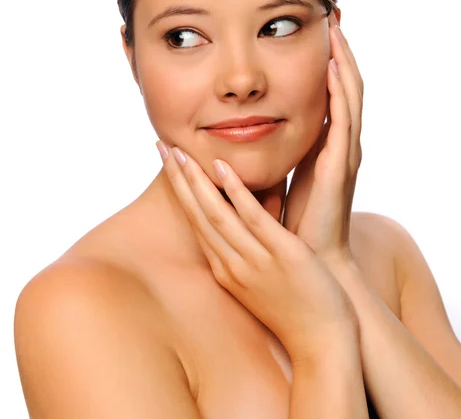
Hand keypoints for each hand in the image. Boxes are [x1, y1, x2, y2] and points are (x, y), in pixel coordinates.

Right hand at [157, 142, 357, 362]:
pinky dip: (235, 191)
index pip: (196, 222)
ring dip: (195, 180)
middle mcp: (232, 264)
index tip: (169, 164)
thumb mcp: (258, 280)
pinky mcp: (282, 254)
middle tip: (160, 146)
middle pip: (197, 214)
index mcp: (226, 269)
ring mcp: (254, 260)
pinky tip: (221, 167)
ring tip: (179, 151)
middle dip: (178, 178)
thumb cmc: (294, 308)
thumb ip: (246, 249)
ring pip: (216, 213)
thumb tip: (243, 218)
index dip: (180, 191)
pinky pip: (253, 218)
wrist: (323, 343)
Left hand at [283, 11, 363, 268]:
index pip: (329, 93)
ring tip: (336, 27)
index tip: (316, 30)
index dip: (326, 62)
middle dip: (340, 50)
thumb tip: (244, 134)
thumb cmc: (295, 223)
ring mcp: (342, 154)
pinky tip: (332, 67)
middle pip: (344, 86)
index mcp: (324, 146)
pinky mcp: (339, 167)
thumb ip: (274, 153)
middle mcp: (338, 144)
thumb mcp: (282, 180)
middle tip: (333, 14)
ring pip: (350, 96)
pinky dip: (340, 93)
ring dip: (344, 61)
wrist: (311, 262)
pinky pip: (344, 122)